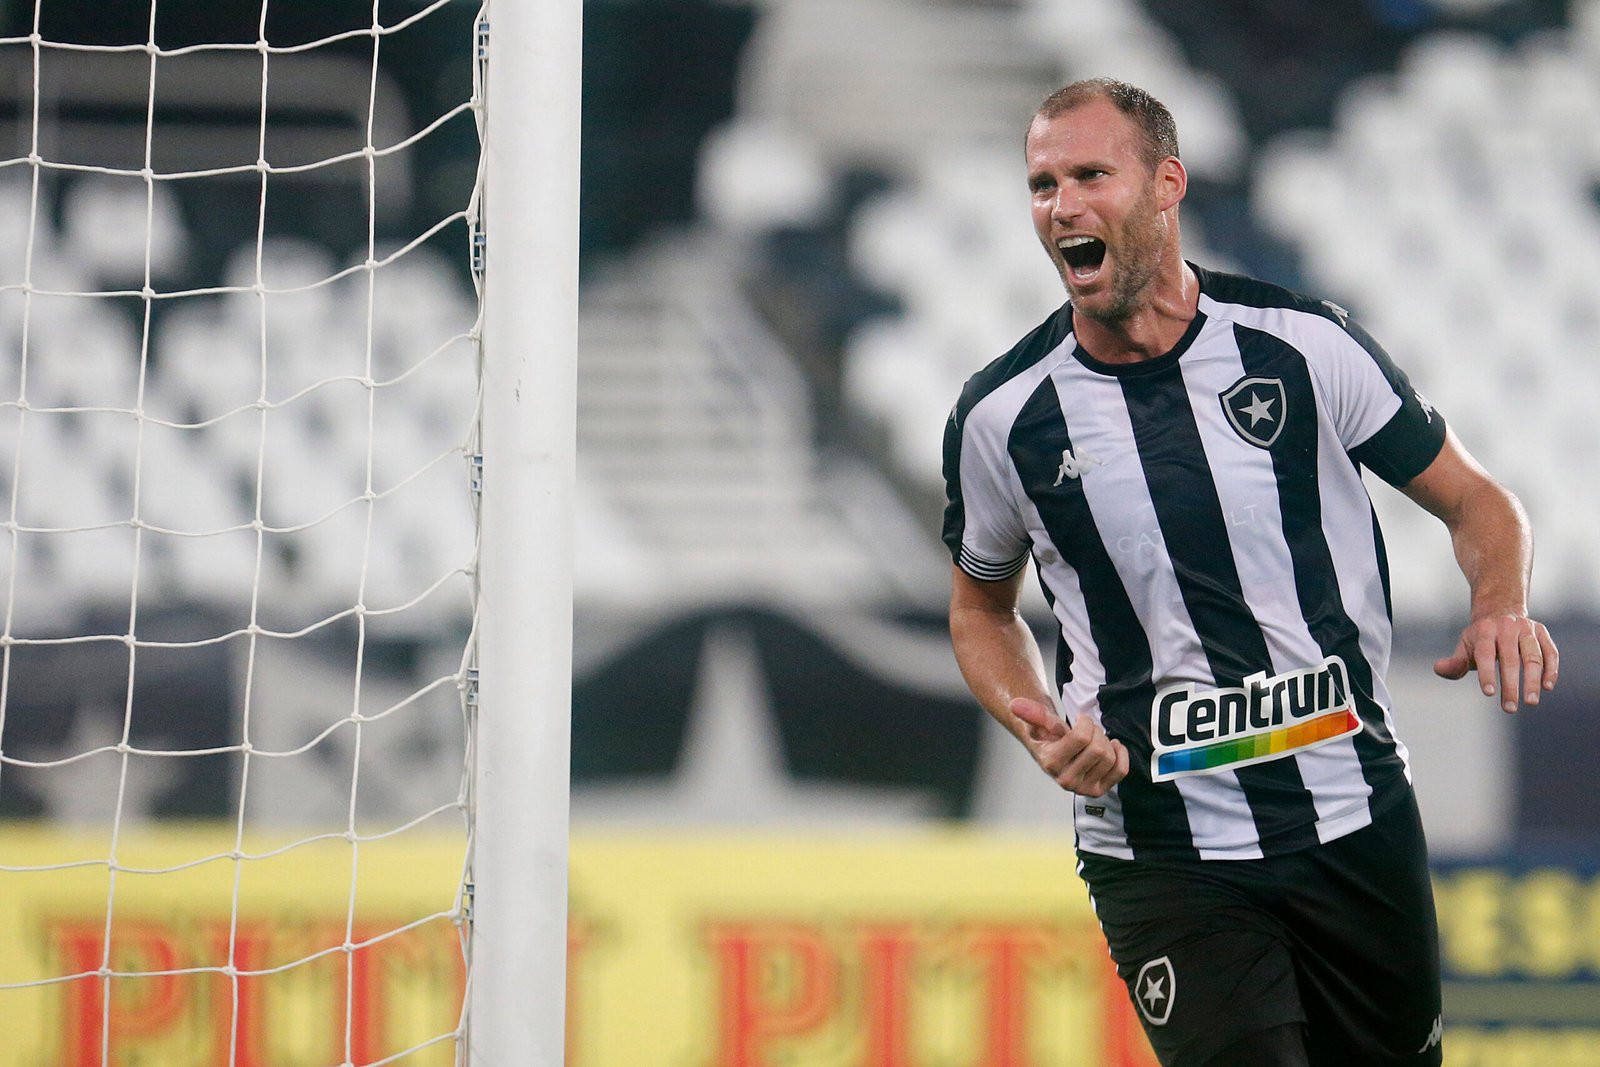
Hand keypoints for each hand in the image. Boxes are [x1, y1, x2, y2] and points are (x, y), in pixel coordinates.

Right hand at [1009, 697, 1128, 796]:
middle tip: (1088, 730)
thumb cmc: (1048, 736)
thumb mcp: (1040, 722)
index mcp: (1051, 763)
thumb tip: (1015, 704)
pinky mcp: (1098, 791)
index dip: (1086, 722)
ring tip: (1094, 740)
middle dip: (1096, 732)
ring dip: (1106, 742)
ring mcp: (1083, 789)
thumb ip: (1032, 713)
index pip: (1082, 737)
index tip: (1080, 719)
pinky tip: (1112, 747)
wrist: (1053, 754)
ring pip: (1110, 758)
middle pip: (1099, 749)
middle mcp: (1066, 781)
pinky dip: (1120, 755)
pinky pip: (1121, 771)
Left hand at [1434, 613, 1558, 712]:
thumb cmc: (1481, 637)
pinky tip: (1547, 687)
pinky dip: (1550, 670)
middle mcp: (1507, 627)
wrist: (1501, 608)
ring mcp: (1527, 629)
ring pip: (1533, 656)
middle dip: (1511, 685)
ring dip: (1533, 680)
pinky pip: (1551, 652)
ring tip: (1531, 702)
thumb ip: (1454, 662)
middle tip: (1509, 709)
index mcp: (1484, 631)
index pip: (1485, 654)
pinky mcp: (1542, 632)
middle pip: (1511, 659)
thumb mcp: (1465, 646)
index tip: (1488, 693)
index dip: (1486, 673)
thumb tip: (1438, 669)